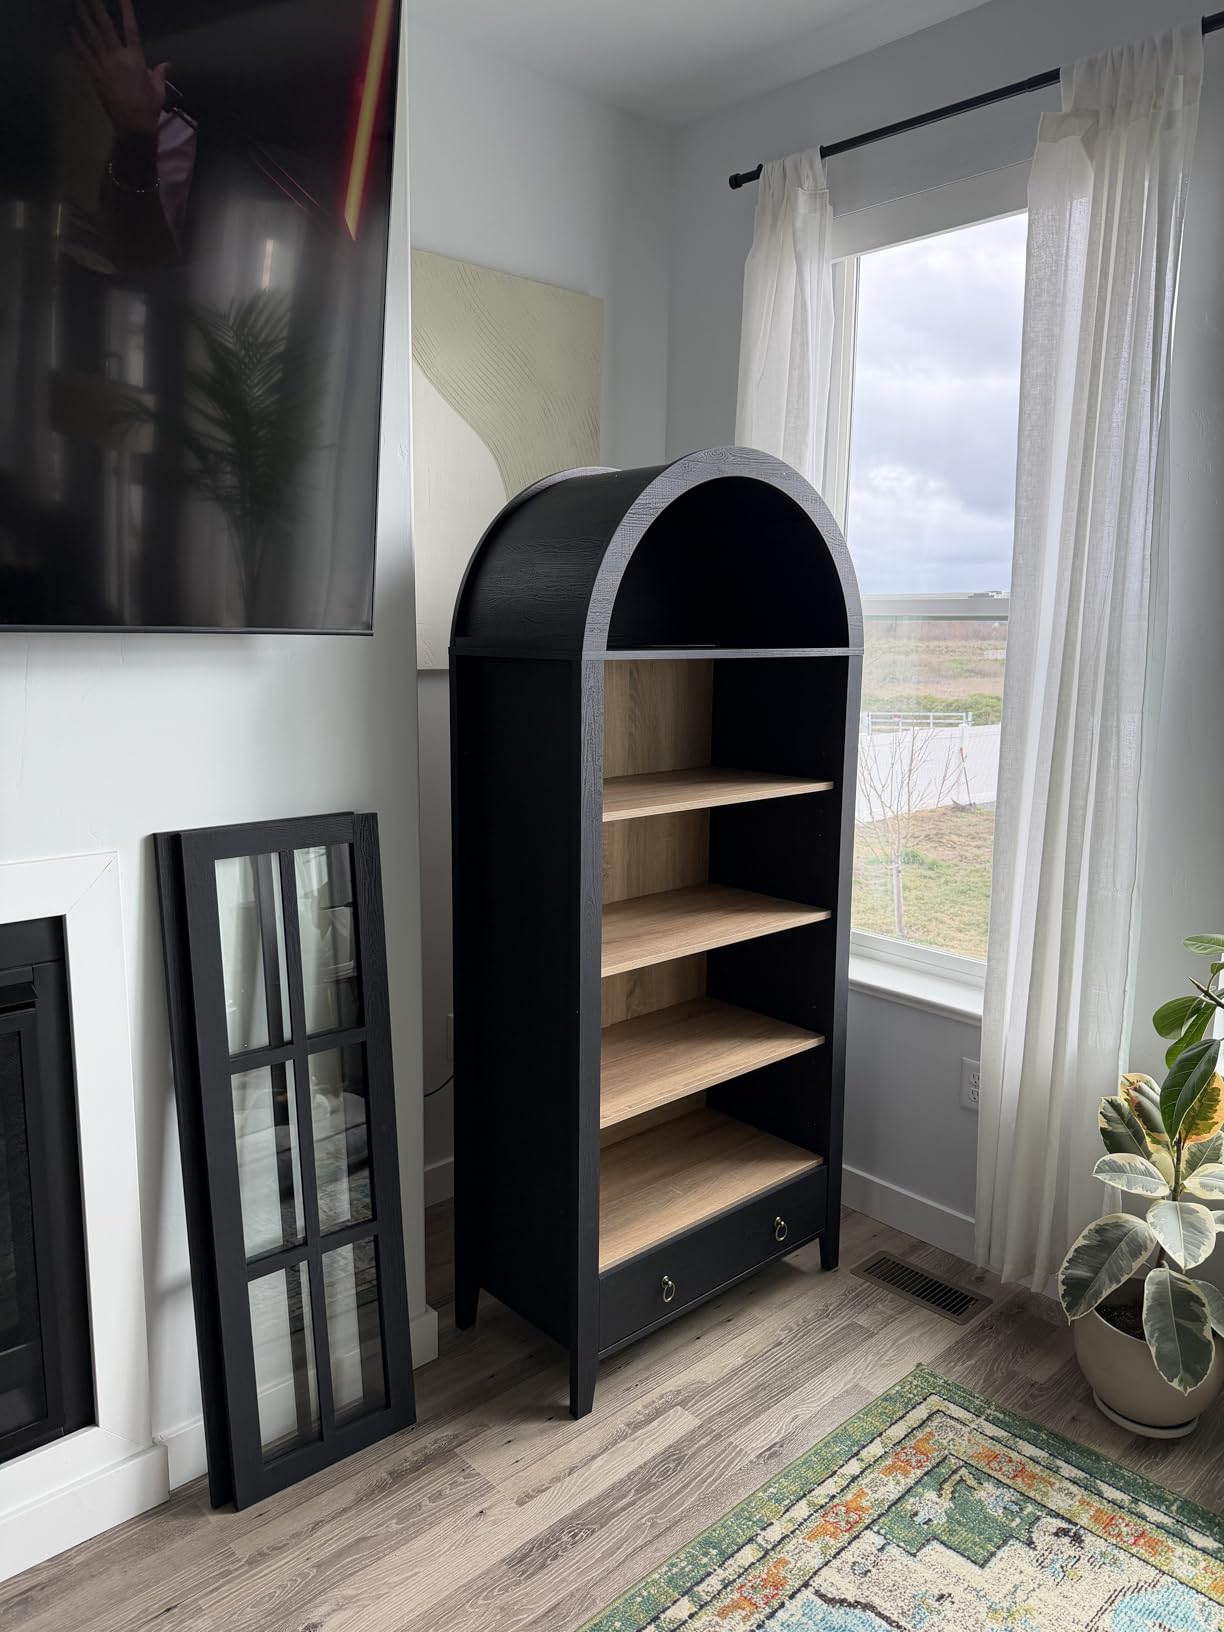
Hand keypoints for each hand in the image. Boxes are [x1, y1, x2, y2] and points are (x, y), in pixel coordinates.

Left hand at [74, 0, 168, 139]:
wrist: (134, 126)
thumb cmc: (149, 108)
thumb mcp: (159, 90)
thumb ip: (159, 73)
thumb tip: (166, 64)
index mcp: (136, 58)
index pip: (131, 27)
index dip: (126, 9)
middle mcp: (118, 56)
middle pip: (105, 25)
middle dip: (96, 7)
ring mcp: (104, 65)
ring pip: (91, 35)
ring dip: (83, 17)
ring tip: (77, 4)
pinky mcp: (95, 75)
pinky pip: (83, 53)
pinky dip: (76, 40)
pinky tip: (70, 28)